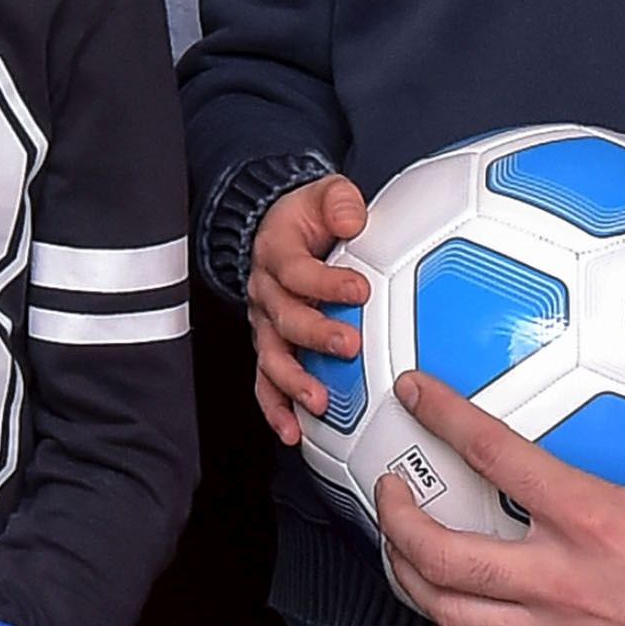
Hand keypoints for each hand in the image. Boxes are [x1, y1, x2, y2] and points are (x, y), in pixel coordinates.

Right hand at [244, 174, 369, 446]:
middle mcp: (266, 292)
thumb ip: (339, 201)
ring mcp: (265, 324)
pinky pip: (266, 384)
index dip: (325, 281)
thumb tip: (352, 219)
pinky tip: (292, 431)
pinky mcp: (269, 348)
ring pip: (271, 356)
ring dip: (294, 381)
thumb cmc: (307, 219)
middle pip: (283, 318)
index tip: (359, 288)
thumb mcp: (325, 194)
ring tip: (317, 400)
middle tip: (348, 345)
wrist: (278, 231)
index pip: (295, 270)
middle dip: (315, 335)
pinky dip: (276, 409)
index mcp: (276, 253)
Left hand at [371, 311, 624, 625]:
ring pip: (453, 617)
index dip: (443, 414)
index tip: (413, 391)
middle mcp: (561, 583)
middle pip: (440, 558)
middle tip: (389, 492)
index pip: (493, 454)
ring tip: (405, 553)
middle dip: (397, 521)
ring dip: (413, 582)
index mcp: (593, 519)